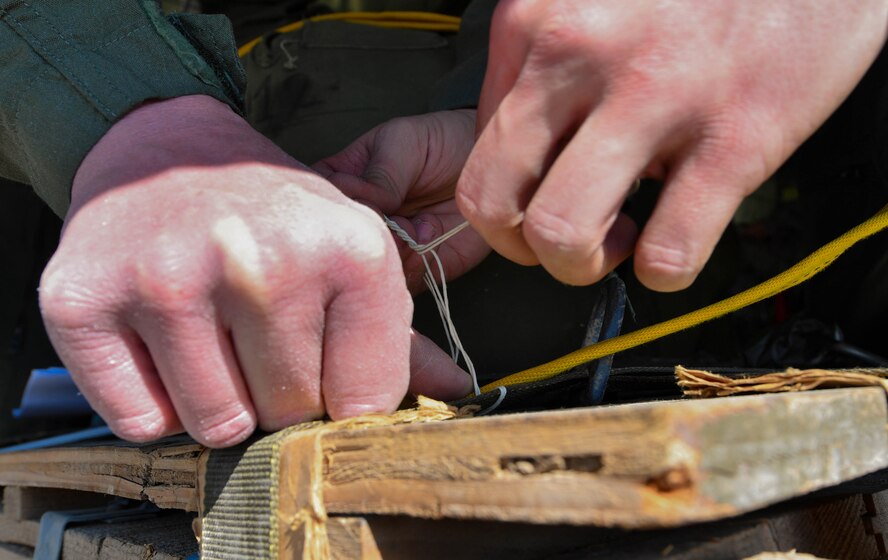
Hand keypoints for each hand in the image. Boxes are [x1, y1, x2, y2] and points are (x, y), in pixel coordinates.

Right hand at [39, 95, 470, 447]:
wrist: (164, 152)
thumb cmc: (267, 213)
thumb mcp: (345, 253)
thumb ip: (396, 334)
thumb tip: (454, 390)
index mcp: (348, 249)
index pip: (365, 400)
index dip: (343, 396)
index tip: (322, 365)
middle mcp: (261, 262)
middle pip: (289, 415)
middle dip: (278, 394)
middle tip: (256, 337)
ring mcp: (168, 280)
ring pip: (215, 425)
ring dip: (216, 400)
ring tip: (210, 336)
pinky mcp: (87, 300)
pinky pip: (141, 421)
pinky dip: (153, 402)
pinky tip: (161, 345)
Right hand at [315, 110, 490, 292]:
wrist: (484, 165)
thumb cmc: (440, 144)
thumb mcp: (403, 141)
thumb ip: (379, 172)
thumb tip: (366, 202)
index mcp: (342, 184)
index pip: (318, 205)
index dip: (336, 209)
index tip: (368, 199)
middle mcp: (358, 221)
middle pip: (341, 245)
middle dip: (372, 233)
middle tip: (400, 215)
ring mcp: (384, 248)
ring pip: (369, 268)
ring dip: (397, 248)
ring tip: (419, 223)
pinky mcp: (412, 268)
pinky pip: (401, 282)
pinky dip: (416, 262)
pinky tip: (431, 233)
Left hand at [458, 0, 887, 289]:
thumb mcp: (589, 4)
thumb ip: (546, 71)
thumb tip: (536, 149)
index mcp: (534, 22)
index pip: (474, 148)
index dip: (506, 193)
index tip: (540, 198)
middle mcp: (579, 55)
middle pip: (491, 201)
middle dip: (519, 246)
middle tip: (559, 240)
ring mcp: (655, 97)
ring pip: (559, 233)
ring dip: (581, 265)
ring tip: (618, 241)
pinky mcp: (735, 136)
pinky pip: (669, 249)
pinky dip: (664, 270)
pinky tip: (675, 242)